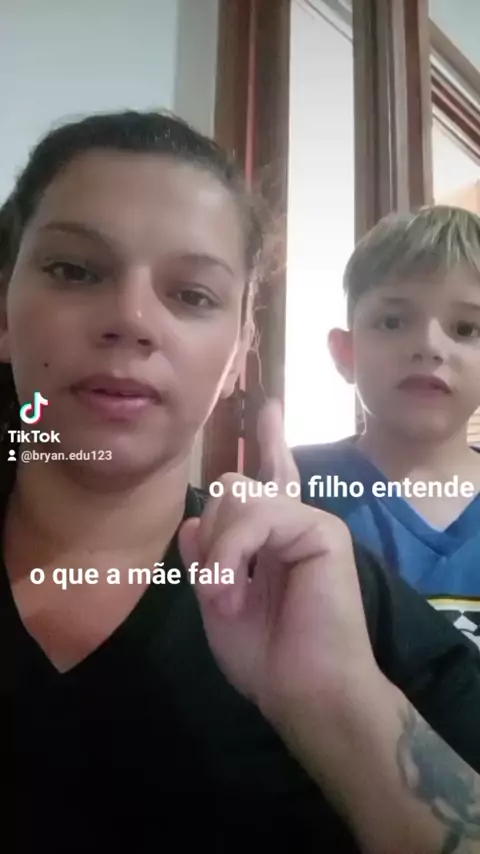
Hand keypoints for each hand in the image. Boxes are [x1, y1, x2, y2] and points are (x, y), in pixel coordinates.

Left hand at [179, 399, 378, 726]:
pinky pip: (259, 516)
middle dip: (211, 535)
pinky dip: (232, 554)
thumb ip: (208, 557)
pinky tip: (231, 592)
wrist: (305, 691)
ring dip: (219, 553)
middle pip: (232, 487)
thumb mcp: (219, 600)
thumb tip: (193, 522)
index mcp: (272, 538)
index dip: (270, 443)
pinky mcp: (323, 530)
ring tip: (223, 599)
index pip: (269, 478)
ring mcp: (309, 522)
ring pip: (238, 496)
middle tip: (216, 591)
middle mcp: (292, 522)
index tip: (270, 407)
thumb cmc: (266, 656)